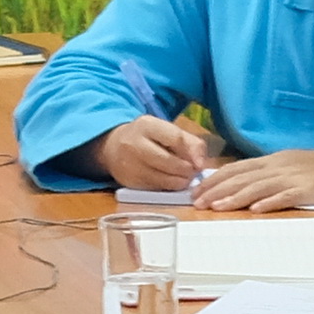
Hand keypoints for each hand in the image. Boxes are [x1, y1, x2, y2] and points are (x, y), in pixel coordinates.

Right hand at [94, 115, 213, 191]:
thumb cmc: (147, 138)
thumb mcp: (166, 131)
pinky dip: (168, 187)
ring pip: (163, 179)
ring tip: (185, 178)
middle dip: (187, 170)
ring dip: (180, 181)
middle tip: (193, 172)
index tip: (199, 163)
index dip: (191, 153)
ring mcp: (130, 164)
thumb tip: (200, 164)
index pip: (175, 138)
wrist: (113, 147)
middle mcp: (135, 144)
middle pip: (169, 161)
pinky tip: (171, 181)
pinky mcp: (129, 182)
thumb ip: (190, 142)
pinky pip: (156, 188)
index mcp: (146, 125)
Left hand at [193, 146, 313, 211]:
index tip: (195, 191)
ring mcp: (292, 178)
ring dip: (236, 197)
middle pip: (242, 177)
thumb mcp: (286, 166)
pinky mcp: (307, 190)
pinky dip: (270, 202)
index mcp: (270, 161)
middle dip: (217, 190)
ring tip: (217, 208)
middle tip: (197, 203)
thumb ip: (263, 175)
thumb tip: (236, 186)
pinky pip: (286, 196)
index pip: (236, 168)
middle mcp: (277, 166)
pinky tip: (255, 210)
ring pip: (258, 187)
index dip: (214, 179)